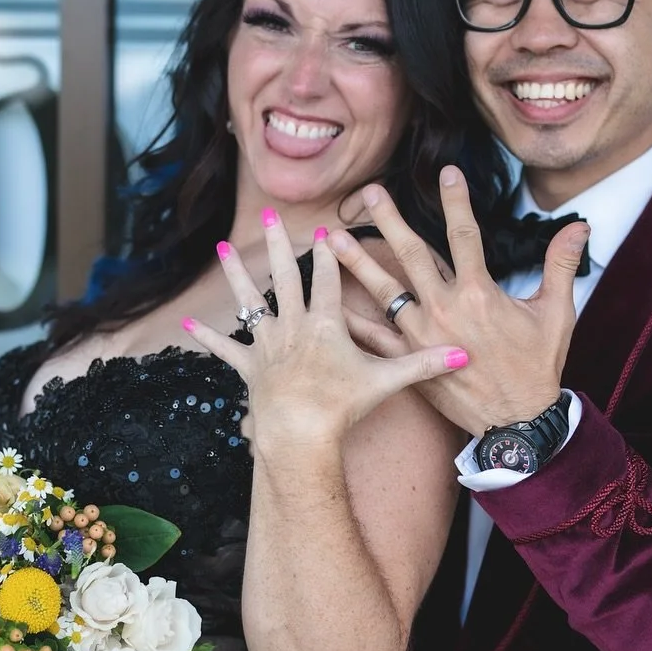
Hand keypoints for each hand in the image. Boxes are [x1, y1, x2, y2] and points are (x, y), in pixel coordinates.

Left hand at [182, 209, 468, 456]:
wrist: (300, 433)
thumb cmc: (342, 406)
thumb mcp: (387, 381)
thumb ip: (423, 364)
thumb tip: (464, 356)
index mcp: (326, 323)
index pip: (328, 281)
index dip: (327, 255)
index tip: (323, 231)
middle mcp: (293, 325)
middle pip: (285, 277)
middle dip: (277, 245)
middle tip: (267, 217)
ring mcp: (267, 345)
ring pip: (250, 302)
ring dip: (237, 275)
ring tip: (224, 250)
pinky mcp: (248, 368)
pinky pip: (224, 349)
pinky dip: (208, 338)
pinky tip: (187, 324)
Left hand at [329, 167, 588, 437]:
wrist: (515, 422)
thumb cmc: (537, 367)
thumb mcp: (557, 314)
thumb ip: (561, 266)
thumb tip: (580, 227)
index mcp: (480, 293)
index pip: (465, 235)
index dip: (457, 202)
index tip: (447, 173)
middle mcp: (445, 309)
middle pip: (412, 254)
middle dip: (389, 220)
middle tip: (369, 193)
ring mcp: (422, 335)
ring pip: (384, 291)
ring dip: (356, 262)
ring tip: (331, 239)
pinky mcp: (408, 361)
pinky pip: (373, 337)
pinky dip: (351, 319)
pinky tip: (328, 302)